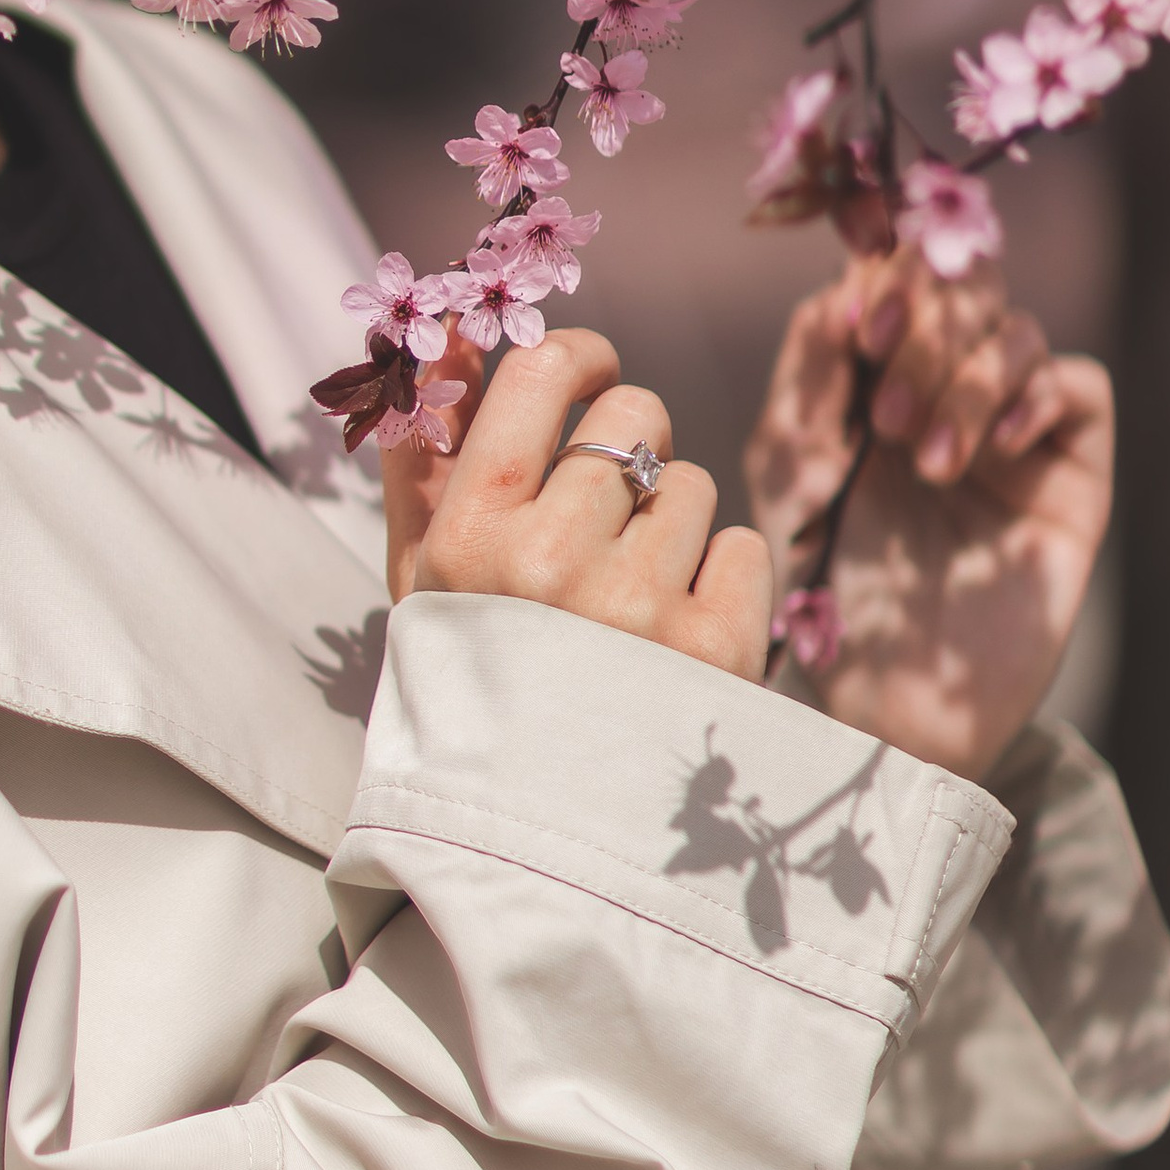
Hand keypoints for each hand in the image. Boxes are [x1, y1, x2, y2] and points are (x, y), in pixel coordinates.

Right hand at [383, 326, 772, 679]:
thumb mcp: (423, 577)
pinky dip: (722, 579)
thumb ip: (426, 453)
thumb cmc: (477, 679)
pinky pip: (746, 548)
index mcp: (470, 537)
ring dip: (673, 523)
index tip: (586, 373)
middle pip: (634, 417)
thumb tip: (449, 335)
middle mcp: (550, 565)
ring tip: (633, 593)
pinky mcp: (717, 653)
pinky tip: (677, 631)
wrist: (540, 834)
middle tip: (607, 511)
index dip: (578, 355)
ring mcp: (638, 610)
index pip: (542, 373)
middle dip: (630, 449)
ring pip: (694, 483)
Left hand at [745, 245, 1112, 779]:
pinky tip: (986, 451)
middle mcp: (947, 384)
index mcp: (874, 371)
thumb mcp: (791, 464)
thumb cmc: (824, 582)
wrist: (886, 694)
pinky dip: (1032, 396)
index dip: (886, 274)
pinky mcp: (1070, 472)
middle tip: (889, 407)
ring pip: (1016, 331)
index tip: (862, 326)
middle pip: (966, 284)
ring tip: (923, 461)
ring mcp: (1012, 426)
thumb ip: (811, 367)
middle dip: (926, 326)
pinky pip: (1079, 385)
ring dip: (964, 380)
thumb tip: (847, 281)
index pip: (898, 274)